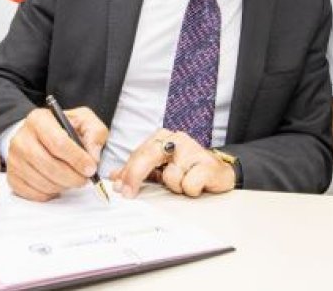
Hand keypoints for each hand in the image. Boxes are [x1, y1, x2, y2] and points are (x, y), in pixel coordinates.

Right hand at [6, 106, 107, 201]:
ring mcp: (14, 159)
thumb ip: (95, 133)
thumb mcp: (84, 121)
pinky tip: (57, 183)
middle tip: (85, 178)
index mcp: (38, 119)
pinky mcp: (12, 177)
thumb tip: (92, 157)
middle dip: (72, 176)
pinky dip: (50, 193)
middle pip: (49, 165)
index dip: (77, 159)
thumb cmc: (64, 129)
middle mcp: (21, 138)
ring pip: (42, 182)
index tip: (91, 168)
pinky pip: (34, 193)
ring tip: (71, 178)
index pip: (58, 143)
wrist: (41, 136)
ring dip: (63, 185)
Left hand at [110, 129, 234, 198]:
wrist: (218, 172)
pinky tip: (197, 185)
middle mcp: (176, 139)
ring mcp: (193, 149)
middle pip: (148, 157)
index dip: (126, 173)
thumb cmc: (187, 170)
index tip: (119, 189)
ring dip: (174, 187)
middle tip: (129, 194)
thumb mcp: (159, 169)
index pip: (138, 153)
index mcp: (162, 138)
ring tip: (183, 184)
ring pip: (170, 176)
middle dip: (135, 177)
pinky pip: (189, 184)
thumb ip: (137, 171)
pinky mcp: (207, 164)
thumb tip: (114, 177)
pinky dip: (190, 190)